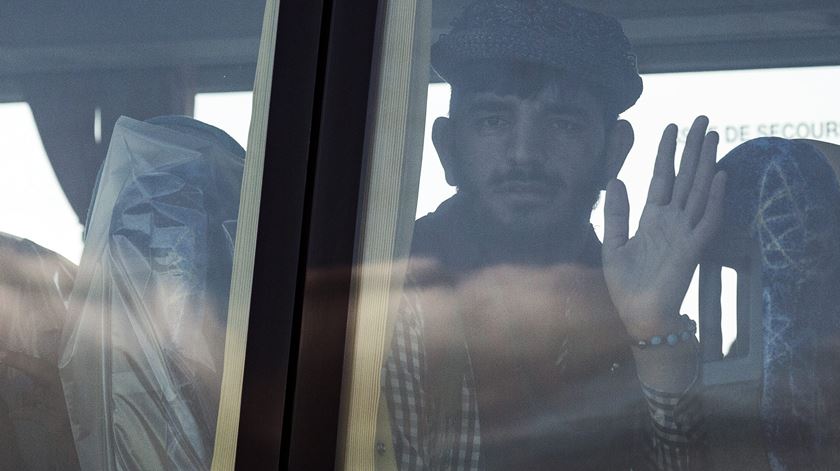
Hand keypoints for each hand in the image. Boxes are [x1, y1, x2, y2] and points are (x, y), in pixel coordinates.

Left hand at [602, 116, 725, 336]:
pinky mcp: (692, 249)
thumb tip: (615, 180)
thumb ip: (616, 214)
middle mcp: (671, 221)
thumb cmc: (626, 285)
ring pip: (698, 191)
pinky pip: (706, 221)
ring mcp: (684, 233)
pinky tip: (719, 176)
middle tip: (701, 119)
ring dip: (706, 164)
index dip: (665, 152)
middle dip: (691, 148)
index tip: (670, 127)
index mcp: (652, 219)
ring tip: (711, 136)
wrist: (638, 315)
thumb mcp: (613, 245)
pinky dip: (713, 199)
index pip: (662, 177)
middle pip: (685, 176)